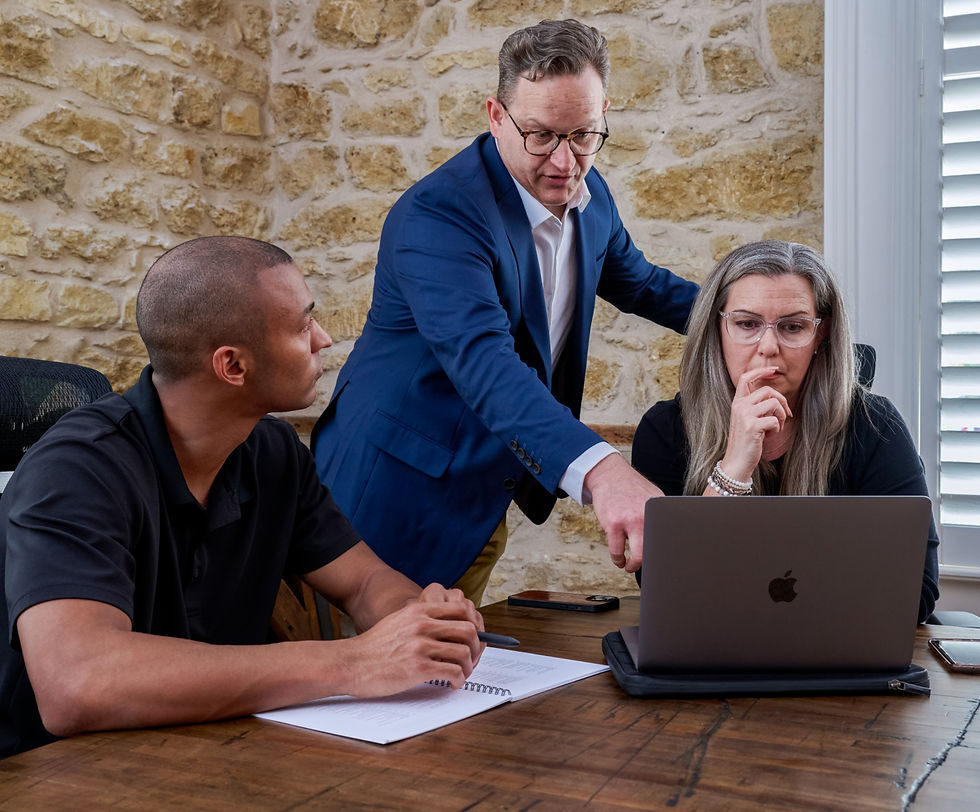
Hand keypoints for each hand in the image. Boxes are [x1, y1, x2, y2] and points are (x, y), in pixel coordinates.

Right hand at [342, 587, 483, 696]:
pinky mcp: (418, 667)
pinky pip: (452, 672)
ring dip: (469, 666)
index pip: (461, 610)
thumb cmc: (374, 646)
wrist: (351, 662)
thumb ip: (423, 619)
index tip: (472, 639)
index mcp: (419, 610)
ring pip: (464, 652)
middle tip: (471, 659)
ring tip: (462, 674)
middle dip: (476, 647)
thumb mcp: (400, 620)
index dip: (472, 625)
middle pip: (468, 630)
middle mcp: (422, 624)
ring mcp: (420, 645)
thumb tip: (449, 629)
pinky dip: (458, 680)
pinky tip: (452, 683)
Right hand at [584, 453, 663, 572]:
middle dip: (653, 565)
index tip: (668, 563)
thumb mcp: (653, 498)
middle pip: (656, 551)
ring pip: (637, 556)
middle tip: (649, 569)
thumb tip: (671, 537)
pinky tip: (619, 559)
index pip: (670, 538)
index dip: (671, 554)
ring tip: (630, 566)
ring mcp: (630, 521)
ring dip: (633, 566)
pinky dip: (618, 559)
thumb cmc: (631, 488)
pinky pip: (616, 551)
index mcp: (660, 510)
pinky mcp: (613, 524)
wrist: (610, 475)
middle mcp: (647, 516)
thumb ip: (661, 516)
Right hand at [724, 367, 792, 480]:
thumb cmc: (746, 442)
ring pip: (774, 403)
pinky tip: (770, 436)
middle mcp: (739, 406)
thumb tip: (776, 398)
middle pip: (767, 391)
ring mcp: (744, 415)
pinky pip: (775, 420)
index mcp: (737, 403)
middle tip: (786, 415)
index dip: (761, 371)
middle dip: (782, 401)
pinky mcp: (752, 426)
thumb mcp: (747, 420)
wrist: (736, 462)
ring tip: (776, 428)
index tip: (773, 370)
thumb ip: (756, 407)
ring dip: (781, 416)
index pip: (746, 378)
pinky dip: (777, 429)